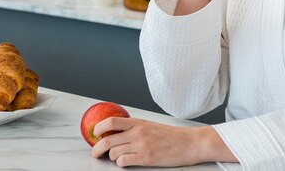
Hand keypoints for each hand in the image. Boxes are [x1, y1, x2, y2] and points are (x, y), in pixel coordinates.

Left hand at [91, 117, 236, 166]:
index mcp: (139, 122)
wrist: (190, 143)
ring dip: (112, 157)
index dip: (98, 128)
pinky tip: (126, 161)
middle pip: (108, 140)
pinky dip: (121, 163)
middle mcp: (138, 132)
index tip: (94, 133)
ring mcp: (142, 146)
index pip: (111, 122)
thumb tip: (116, 133)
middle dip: (97, 148)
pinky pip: (123, 161)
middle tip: (95, 153)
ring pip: (114, 153)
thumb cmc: (172, 136)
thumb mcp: (151, 126)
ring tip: (117, 157)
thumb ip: (135, 128)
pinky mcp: (146, 158)